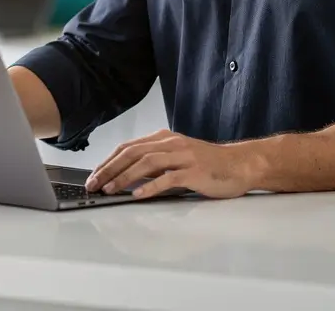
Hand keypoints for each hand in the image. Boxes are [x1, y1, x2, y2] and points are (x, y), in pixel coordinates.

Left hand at [86, 130, 263, 199]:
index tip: (94, 175)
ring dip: (124, 177)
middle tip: (94, 184)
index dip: (108, 161)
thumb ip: (155, 163)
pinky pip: (168, 178)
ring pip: (146, 163)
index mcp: (163, 139)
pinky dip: (151, 186)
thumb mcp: (177, 157)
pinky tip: (138, 195)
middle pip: (132, 153)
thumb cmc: (208, 164)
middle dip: (109, 169)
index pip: (127, 147)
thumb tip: (127, 176)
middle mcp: (171, 144)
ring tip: (110, 189)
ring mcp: (183, 156)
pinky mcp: (194, 171)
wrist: (241, 164)